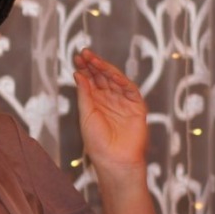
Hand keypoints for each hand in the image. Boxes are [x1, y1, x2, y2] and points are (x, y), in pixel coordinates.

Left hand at [72, 48, 146, 174]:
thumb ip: (84, 94)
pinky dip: (122, 80)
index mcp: (96, 103)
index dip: (84, 69)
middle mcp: (109, 101)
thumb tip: (78, 73)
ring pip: (115, 80)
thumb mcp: (86, 115)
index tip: (77, 58)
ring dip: (105, 69)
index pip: (90, 81)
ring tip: (93, 59)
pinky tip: (111, 73)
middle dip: (93, 65)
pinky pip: (130, 89)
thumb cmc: (97, 142)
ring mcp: (123, 102)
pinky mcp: (137, 107)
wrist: (115, 160)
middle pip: (102, 78)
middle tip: (84, 53)